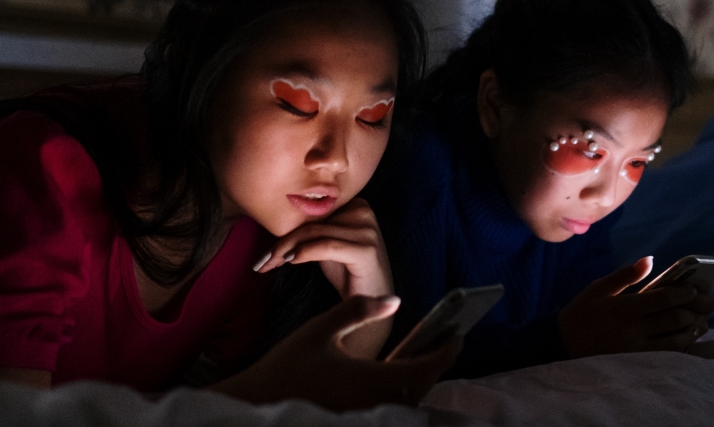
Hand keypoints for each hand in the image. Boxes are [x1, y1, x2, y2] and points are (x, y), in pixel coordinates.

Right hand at [210, 295, 459, 409]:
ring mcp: (367, 417)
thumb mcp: (320, 331)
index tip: (456, 332)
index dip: (446, 348)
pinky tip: (396, 375)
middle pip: (424, 385)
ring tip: (423, 354)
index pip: (428, 366)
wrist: (256, 404)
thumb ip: (358, 310)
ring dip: (420, 377)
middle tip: (445, 340)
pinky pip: (392, 407)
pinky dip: (402, 390)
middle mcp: (377, 404)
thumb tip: (394, 299)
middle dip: (437, 362)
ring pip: (409, 399)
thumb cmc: (286, 367)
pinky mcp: (357, 421)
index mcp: (374, 381)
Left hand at [255, 198, 392, 299]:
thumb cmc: (348, 273)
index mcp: (355, 204)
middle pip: (312, 221)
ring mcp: (367, 230)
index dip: (286, 229)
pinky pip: (326, 246)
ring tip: (270, 264)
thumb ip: (311, 230)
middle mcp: (364, 212)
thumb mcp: (327, 244)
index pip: (312, 211)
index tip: (265, 251)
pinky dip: (305, 253)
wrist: (372, 301)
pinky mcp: (366, 250)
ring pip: (314, 233)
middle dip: (282, 242)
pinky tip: (291, 262)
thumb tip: (274, 224)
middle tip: (261, 261)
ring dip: (286, 249)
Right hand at [558, 257, 713, 356]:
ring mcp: (636, 350)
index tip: (693, 288)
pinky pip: (667, 356)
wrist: (560, 347)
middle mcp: (632, 330)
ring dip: (693, 329)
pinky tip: (688, 339)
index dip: (683, 292)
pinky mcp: (637, 364)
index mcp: (624, 308)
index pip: (663, 298)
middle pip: (674, 319)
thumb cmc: (580, 315)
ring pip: (676, 340)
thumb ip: (625, 275)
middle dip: (694, 309)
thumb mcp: (598, 289)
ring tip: (700, 321)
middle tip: (705, 303)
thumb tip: (650, 260)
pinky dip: (682, 347)